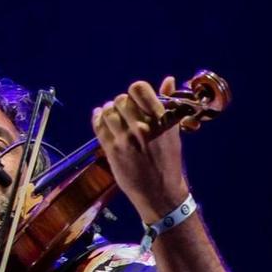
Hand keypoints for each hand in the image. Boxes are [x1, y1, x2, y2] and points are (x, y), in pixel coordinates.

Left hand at [93, 78, 190, 225]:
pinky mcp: (112, 150)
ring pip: (108, 111)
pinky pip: (98, 126)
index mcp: (161, 121)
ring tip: (113, 115)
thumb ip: (168, 104)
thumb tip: (169, 79)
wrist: (160, 192)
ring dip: (109, 110)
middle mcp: (142, 128)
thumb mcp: (173, 132)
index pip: (139, 89)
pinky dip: (97, 118)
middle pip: (121, 99)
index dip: (136, 90)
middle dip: (122, 103)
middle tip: (124, 110)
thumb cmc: (168, 161)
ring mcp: (125, 140)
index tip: (137, 98)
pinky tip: (101, 117)